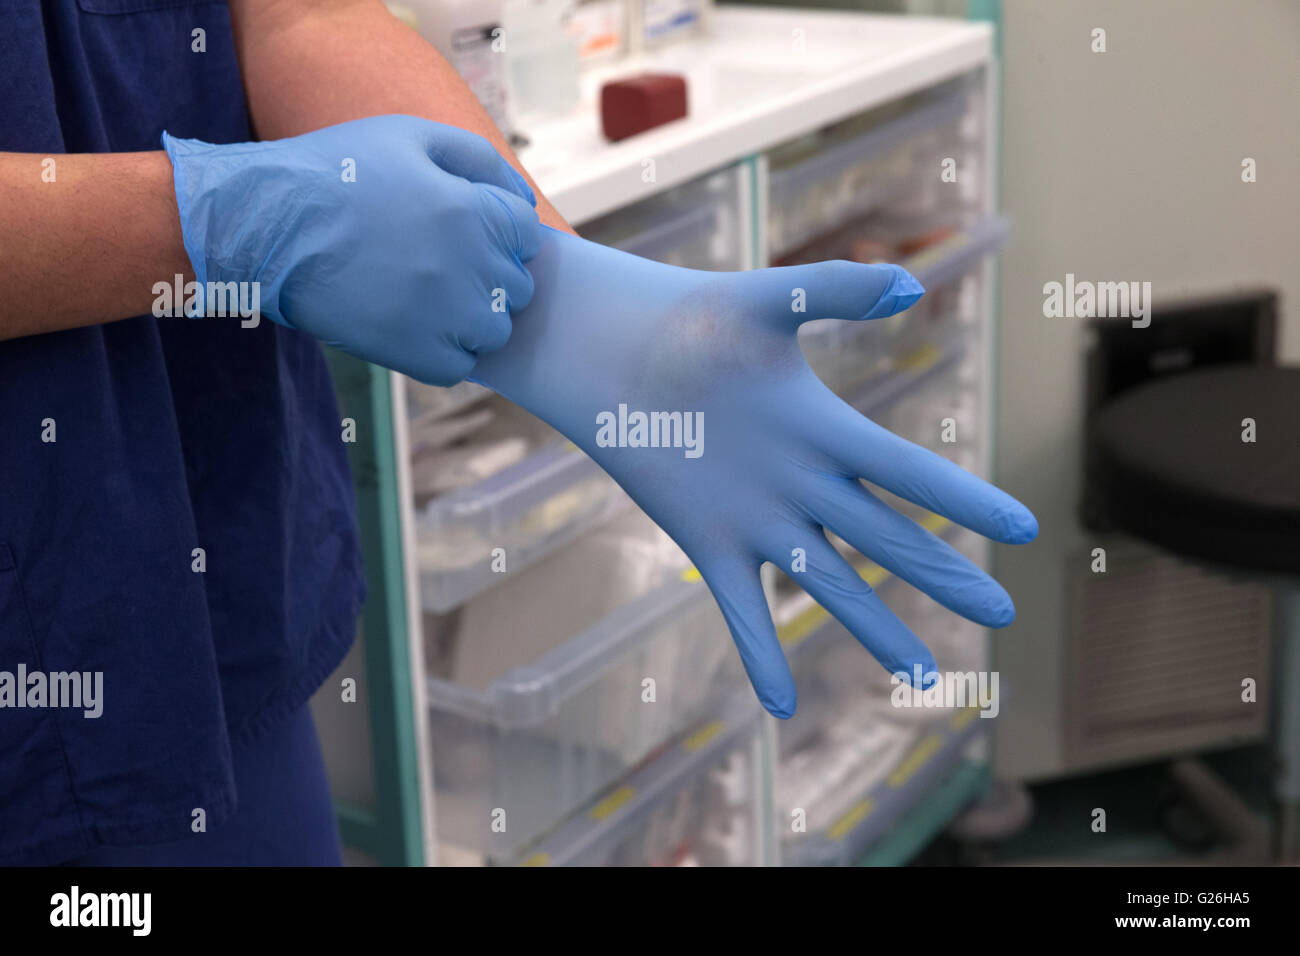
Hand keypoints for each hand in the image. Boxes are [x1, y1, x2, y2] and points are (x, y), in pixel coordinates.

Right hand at [163, 114, 540, 384]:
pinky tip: (413, 325)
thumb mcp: (410, 138)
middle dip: (489, 275)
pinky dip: (445, 352)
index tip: (464, 232)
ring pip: (494, 330)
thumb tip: (521, 200)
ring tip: (427, 297)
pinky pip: (460, 365)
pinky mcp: (415, 353)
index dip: (499, 232)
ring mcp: (445, 314)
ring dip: (472, 318)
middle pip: (516, 286)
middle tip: (438, 264)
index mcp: (472, 210)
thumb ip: (478, 161)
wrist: (267, 225)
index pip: (526, 234)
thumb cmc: (335, 172)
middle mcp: (469, 264)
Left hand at [472, 228, 1036, 717]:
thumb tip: (909, 285)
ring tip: (921, 675)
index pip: (908, 472)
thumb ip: (834, 290)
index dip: (964, 499)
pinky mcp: (706, 540)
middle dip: (943, 573)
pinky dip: (760, 652)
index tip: (1021, 527)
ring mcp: (756, 517)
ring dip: (874, 627)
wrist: (613, 351)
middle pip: (885, 537)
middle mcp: (802, 482)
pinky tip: (779, 707)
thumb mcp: (767, 301)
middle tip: (1000, 610)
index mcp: (824, 429)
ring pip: (829, 583)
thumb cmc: (690, 318)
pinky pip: (741, 606)